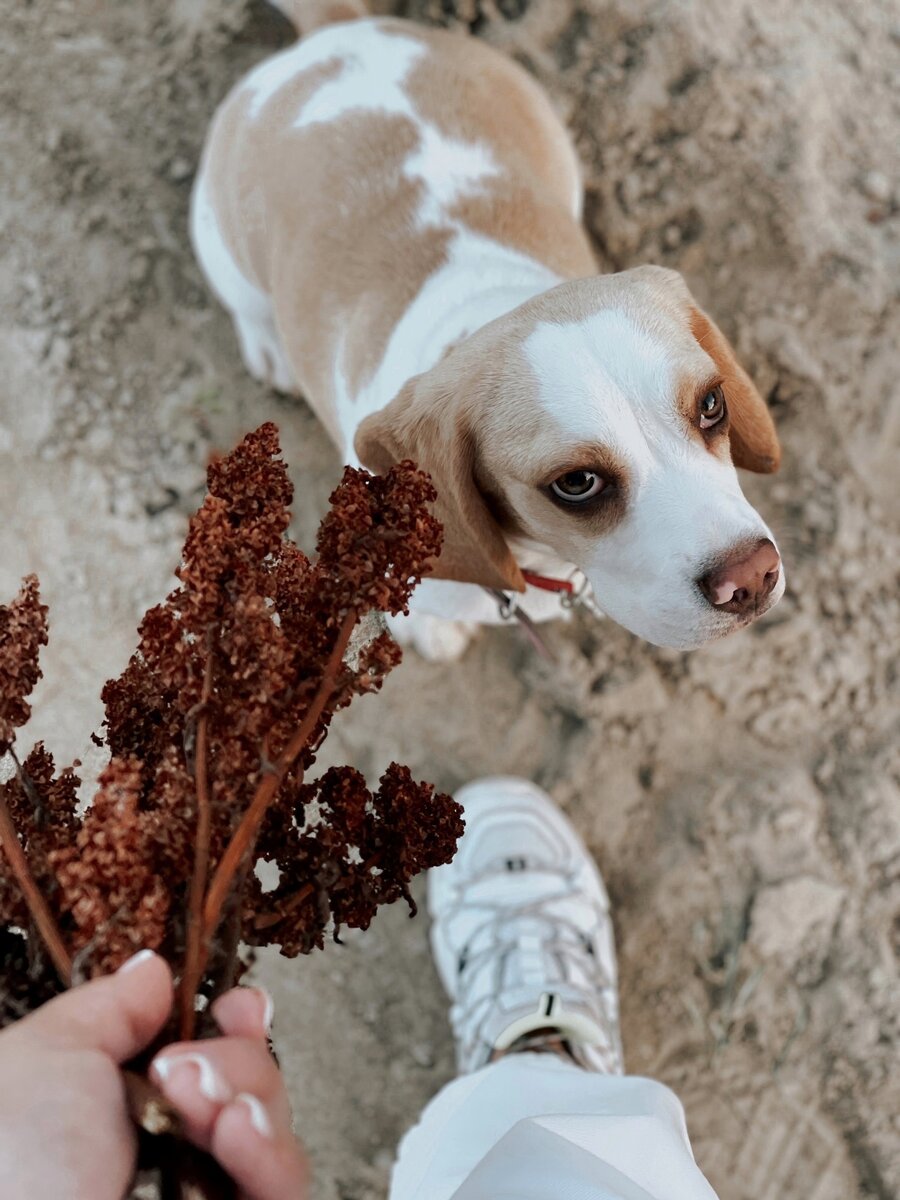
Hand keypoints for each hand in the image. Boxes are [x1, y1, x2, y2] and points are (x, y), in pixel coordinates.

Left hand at [0, 950, 308, 1199]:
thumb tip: (152, 971)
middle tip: (180, 1069)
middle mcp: (167, 1149)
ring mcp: (203, 1192)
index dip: (233, 1023)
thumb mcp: (44, 1057)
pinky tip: (237, 1131)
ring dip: (251, 1093)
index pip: (206, 1054)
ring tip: (203, 1107)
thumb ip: (108, 1007)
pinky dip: (271, 1148)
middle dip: (231, 1055)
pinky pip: (287, 1184)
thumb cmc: (7, 1166)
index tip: (234, 1007)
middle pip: (249, 1078)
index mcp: (120, 1107)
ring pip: (274, 1125)